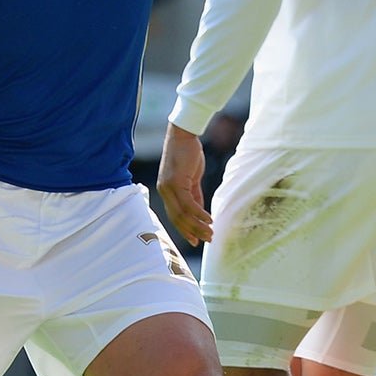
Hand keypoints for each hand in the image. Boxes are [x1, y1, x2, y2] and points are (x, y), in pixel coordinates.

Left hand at [157, 123, 212, 245]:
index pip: (174, 216)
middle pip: (177, 218)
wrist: (183, 136)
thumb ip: (194, 195)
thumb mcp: (191, 178)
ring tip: (210, 233)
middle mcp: (164, 192)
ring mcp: (169, 188)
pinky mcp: (176, 183)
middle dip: (193, 231)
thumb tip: (199, 212)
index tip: (195, 240)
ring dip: (198, 226)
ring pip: (183, 214)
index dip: (185, 229)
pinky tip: (209, 219)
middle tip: (207, 240)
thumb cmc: (188, 154)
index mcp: (166, 191)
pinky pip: (188, 204)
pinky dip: (199, 213)